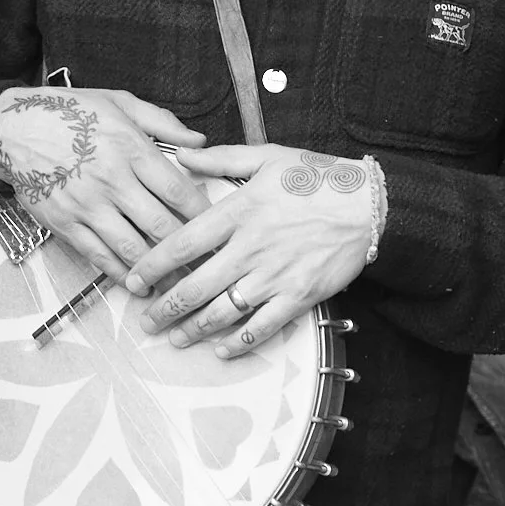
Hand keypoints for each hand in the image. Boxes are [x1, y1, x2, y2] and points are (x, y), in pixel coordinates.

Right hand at [0, 87, 211, 279]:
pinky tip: (138, 284)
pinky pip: (98, 256)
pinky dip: (121, 274)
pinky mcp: (65, 224)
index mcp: (130, 148)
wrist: (11, 128)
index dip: (202, 213)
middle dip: (188, 250)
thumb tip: (200, 142)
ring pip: (131, 247)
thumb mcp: (119, 102)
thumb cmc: (69, 112)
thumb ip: (162, 122)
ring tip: (179, 284)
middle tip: (207, 265)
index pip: (177, 189)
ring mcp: (87, 205)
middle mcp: (111, 180)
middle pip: (160, 224)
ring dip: (158, 270)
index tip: (216, 228)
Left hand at [126, 144, 374, 355]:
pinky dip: (239, 341)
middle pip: (196, 286)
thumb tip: (182, 158)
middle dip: (166, 309)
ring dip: (194, 329)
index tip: (134, 280)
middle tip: (146, 321)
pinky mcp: (299, 295)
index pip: (183, 243)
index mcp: (240, 211)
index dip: (153, 265)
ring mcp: (275, 275)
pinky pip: (262, 326)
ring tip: (175, 338)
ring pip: (223, 311)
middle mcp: (252, 247)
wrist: (370, 203)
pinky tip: (221, 349)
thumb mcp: (269, 156)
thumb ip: (221, 159)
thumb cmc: (319, 177)